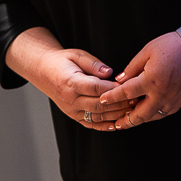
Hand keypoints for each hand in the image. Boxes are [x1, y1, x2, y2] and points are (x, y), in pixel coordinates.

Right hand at [4, 27, 125, 127]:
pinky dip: (105, 126)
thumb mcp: (76, 55)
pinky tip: (118, 124)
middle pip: (99, 104)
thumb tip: (109, 73)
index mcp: (71, 82)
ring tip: (132, 111)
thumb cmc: (62, 61)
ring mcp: (71, 110)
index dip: (113, 89)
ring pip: (97, 116)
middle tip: (136, 100)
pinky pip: (91, 123)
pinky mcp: (74, 116)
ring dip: (116, 115)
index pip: (96, 88)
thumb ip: (93, 64)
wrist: (43, 71)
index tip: (129, 87)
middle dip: (119, 103)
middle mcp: (70, 99)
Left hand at [99, 32, 180, 128]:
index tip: (102, 100)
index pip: (126, 93)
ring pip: (151, 117)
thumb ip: (132, 68)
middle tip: (115, 124)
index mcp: (151, 80)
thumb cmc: (173, 47)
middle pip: (139, 115)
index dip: (112, 97)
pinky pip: (162, 113)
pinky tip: (145, 112)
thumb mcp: (147, 51)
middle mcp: (161, 94)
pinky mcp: (179, 102)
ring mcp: (171, 100)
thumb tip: (120, 80)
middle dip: (125, 121)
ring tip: (128, 120)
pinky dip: (151, 115)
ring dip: (139, 120)